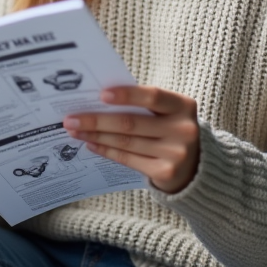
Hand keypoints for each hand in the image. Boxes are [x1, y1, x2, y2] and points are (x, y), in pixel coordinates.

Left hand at [63, 86, 200, 193]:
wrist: (195, 166)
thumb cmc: (171, 130)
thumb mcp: (167, 113)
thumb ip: (142, 105)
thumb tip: (98, 101)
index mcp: (183, 106)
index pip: (153, 96)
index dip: (127, 95)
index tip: (101, 95)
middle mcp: (183, 129)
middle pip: (131, 123)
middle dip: (97, 120)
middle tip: (71, 119)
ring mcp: (175, 153)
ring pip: (126, 142)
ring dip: (96, 136)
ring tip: (75, 131)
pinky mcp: (165, 172)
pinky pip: (128, 159)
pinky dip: (107, 151)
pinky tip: (91, 145)